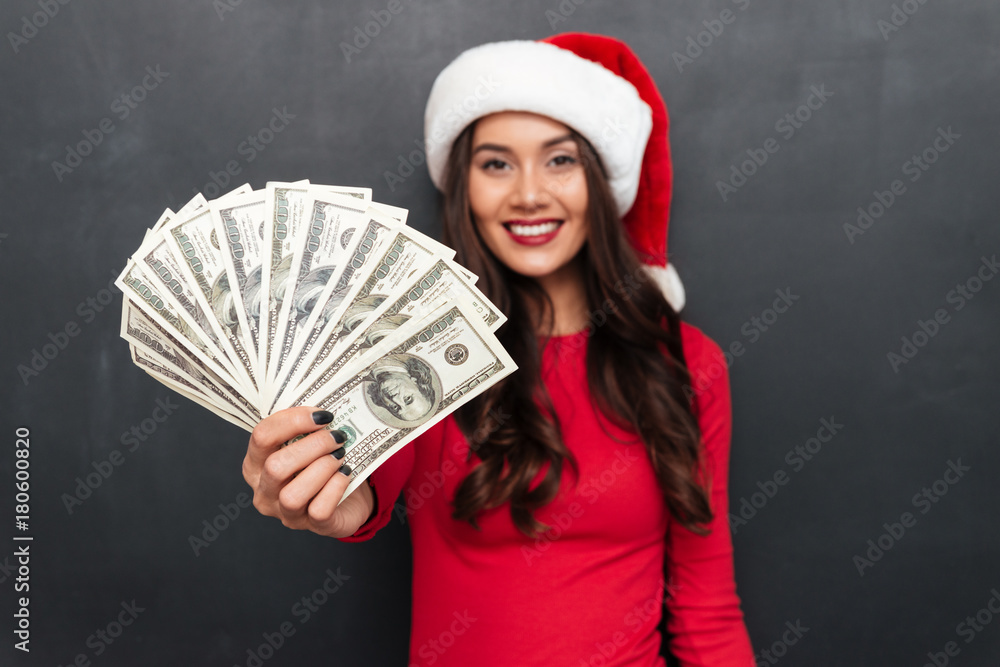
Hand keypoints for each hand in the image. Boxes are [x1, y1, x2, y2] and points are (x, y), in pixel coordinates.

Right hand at [243, 406, 374, 537]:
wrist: (349, 498)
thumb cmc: (322, 464)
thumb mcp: (307, 444)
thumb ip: (305, 427)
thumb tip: (323, 408)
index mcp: (256, 464)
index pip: (261, 437)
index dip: (293, 420)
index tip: (322, 415)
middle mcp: (264, 491)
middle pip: (276, 467)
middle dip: (312, 446)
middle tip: (337, 436)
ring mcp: (286, 513)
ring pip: (292, 495)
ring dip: (322, 469)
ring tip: (340, 456)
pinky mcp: (313, 526)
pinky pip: (319, 510)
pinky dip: (335, 488)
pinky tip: (345, 474)